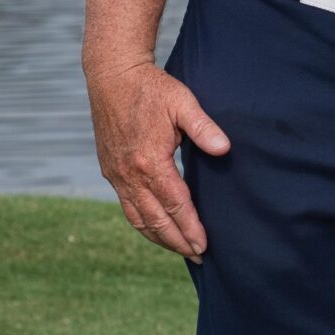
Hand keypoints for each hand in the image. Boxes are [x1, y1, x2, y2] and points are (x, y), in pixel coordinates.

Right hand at [86, 59, 230, 260]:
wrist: (113, 77)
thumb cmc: (152, 88)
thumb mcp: (183, 102)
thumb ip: (203, 128)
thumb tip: (224, 149)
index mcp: (149, 162)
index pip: (175, 205)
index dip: (191, 228)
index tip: (205, 246)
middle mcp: (129, 175)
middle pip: (155, 220)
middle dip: (177, 241)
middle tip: (198, 256)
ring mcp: (116, 175)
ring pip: (137, 219)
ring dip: (159, 237)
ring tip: (179, 249)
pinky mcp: (111, 172)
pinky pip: (127, 207)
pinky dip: (142, 223)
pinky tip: (156, 228)